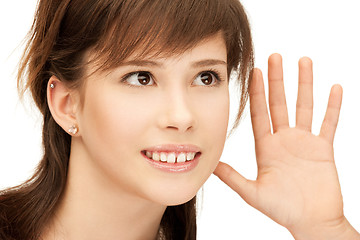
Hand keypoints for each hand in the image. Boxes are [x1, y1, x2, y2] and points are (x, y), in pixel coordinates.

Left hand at [214, 54, 357, 238]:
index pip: (260, 113)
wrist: (310, 221)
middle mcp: (284, 140)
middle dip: (277, 80)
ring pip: (304, 106)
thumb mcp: (252, 193)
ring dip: (304, 84)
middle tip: (274, 56)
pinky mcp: (323, 148)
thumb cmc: (282, 210)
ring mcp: (304, 142)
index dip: (257, 92)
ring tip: (303, 61)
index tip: (254, 71)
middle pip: (279, 103)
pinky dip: (333, 106)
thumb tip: (210, 166)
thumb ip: (232, 177)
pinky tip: (335, 88)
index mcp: (266, 147)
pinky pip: (330, 123)